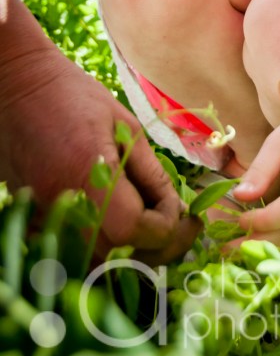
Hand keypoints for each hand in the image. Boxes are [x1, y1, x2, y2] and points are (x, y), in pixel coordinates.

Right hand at [0, 0, 200, 265]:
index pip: (134, 229)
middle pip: (119, 257)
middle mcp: (61, 206)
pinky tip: (128, 227)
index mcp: (87, 174)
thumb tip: (175, 211)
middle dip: (161, 247)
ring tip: (160, 227)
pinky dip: (109, 249)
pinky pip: (78, 253)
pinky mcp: (33, 225)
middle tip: (184, 226)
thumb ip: (151, 173)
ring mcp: (42, 220)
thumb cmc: (74, 97)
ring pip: (100, 264)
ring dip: (135, 254)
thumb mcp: (125, 124)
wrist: (18, 90)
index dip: (167, 227)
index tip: (186, 213)